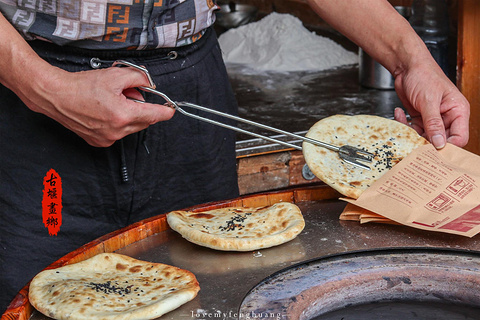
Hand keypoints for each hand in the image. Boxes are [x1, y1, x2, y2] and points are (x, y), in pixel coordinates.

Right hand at [17, 66, 174, 146]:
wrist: (56, 96)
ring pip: (131, 127)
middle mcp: (116, 131)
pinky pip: (118, 133)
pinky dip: (117, 123)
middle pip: (143, 121)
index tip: (171, 110)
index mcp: (123, 115)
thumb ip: (138, 77)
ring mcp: (107, 139)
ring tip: (112, 102)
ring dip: (129, 115)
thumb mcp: (115, 75)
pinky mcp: (99, 142)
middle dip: (141, 107)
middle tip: (128, 94)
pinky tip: (105, 112)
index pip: (154, 116)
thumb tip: (150, 83)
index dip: (165, 111)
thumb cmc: (81, 86)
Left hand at [393, 59, 469, 148]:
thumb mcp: (428, 101)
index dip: (448, 146)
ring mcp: (433, 118)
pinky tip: (400, 113)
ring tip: (404, 122)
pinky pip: (414, 130)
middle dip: (426, 141)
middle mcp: (447, 116)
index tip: (434, 150)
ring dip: (412, 133)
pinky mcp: (420, 118)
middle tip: (413, 140)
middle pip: (441, 140)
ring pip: (425, 137)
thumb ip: (433, 123)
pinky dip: (405, 125)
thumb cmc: (423, 75)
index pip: (459, 137)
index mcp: (458, 111)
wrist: (407, 66)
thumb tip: (439, 144)